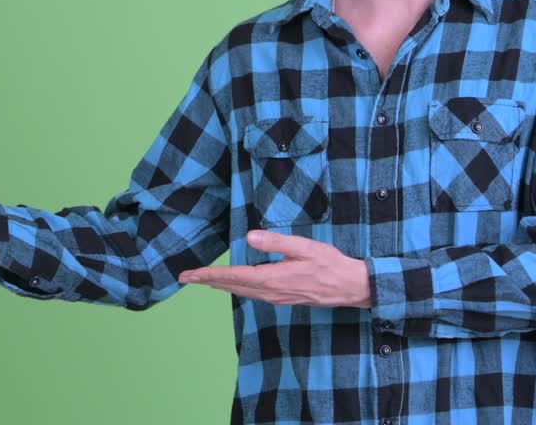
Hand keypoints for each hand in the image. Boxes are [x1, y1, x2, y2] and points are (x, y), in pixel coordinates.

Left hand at [178, 230, 371, 307]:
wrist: (351, 287)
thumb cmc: (330, 264)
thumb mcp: (304, 247)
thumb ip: (276, 242)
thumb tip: (250, 238)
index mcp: (271, 279)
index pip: (232, 277)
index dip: (208, 275)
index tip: (188, 276)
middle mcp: (270, 292)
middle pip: (231, 286)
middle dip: (207, 281)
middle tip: (185, 277)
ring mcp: (276, 297)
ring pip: (241, 292)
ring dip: (220, 285)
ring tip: (203, 280)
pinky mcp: (282, 298)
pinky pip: (252, 294)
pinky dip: (236, 288)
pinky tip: (233, 285)